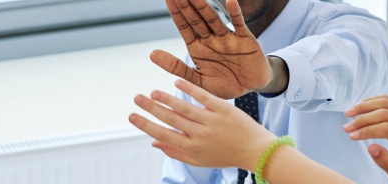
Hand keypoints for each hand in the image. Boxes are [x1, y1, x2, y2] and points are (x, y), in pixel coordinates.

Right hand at [129, 79, 276, 169]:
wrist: (256, 151)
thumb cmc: (226, 155)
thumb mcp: (199, 160)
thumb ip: (175, 152)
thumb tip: (153, 144)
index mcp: (192, 147)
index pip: (163, 135)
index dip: (146, 125)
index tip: (131, 116)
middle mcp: (200, 135)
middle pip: (171, 119)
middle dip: (151, 109)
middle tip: (137, 98)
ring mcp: (213, 121)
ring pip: (185, 108)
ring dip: (167, 99)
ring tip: (153, 92)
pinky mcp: (225, 109)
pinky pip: (204, 97)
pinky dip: (190, 89)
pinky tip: (177, 81)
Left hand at [150, 0, 270, 98]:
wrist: (252, 88)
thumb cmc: (224, 84)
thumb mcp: (198, 80)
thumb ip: (176, 67)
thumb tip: (152, 53)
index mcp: (198, 48)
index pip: (184, 27)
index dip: (176, 13)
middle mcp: (211, 39)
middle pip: (196, 20)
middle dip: (186, 6)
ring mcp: (227, 38)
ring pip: (213, 20)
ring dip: (204, 8)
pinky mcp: (245, 40)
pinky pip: (238, 24)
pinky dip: (235, 13)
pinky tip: (230, 1)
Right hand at [342, 95, 387, 180]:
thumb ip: (386, 162)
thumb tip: (371, 148)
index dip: (368, 131)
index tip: (352, 136)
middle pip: (385, 114)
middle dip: (362, 120)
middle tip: (346, 128)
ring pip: (385, 102)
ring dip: (364, 106)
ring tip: (348, 113)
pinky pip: (386, 99)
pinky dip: (370, 101)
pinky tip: (358, 107)